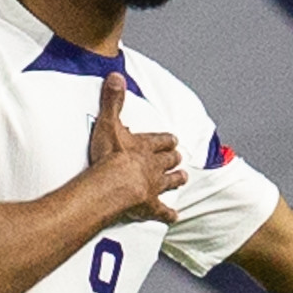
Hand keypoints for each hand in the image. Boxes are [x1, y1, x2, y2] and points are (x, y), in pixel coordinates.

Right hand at [83, 70, 187, 226]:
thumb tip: (116, 76)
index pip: (159, 140)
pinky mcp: (149, 206)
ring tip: (183, 177)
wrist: (114, 185)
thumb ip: (113, 101)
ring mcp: (153, 186)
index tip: (172, 138)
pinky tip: (174, 216)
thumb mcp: (108, 123)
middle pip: (168, 160)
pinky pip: (162, 211)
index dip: (166, 139)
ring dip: (176, 179)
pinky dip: (168, 214)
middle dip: (173, 158)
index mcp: (144, 146)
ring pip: (170, 181)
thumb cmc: (109, 157)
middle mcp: (153, 165)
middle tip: (178, 156)